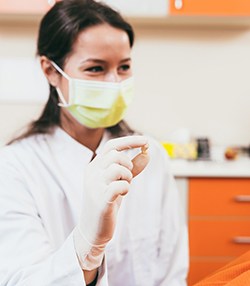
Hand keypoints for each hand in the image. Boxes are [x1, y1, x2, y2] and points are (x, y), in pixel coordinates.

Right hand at [73, 135, 149, 269]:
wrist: (93, 229)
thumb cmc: (107, 202)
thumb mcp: (119, 181)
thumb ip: (133, 167)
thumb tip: (147, 153)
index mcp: (95, 166)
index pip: (112, 146)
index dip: (130, 141)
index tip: (146, 140)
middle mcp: (92, 172)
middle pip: (116, 155)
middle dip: (128, 164)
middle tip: (128, 177)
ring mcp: (94, 185)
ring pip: (117, 168)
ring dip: (127, 177)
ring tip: (125, 186)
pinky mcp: (100, 199)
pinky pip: (119, 185)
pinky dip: (126, 188)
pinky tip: (122, 194)